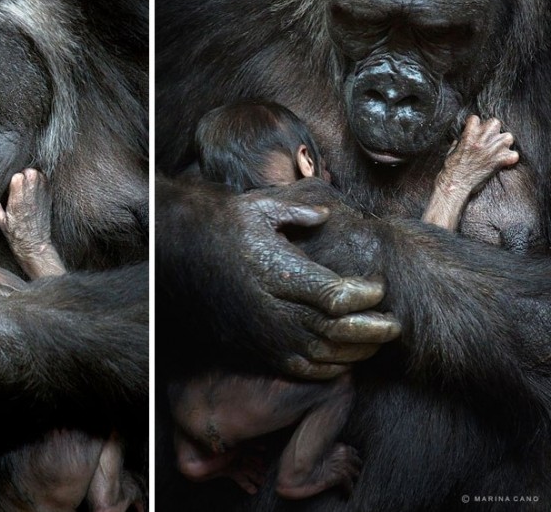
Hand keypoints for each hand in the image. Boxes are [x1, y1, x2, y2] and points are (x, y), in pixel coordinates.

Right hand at [228, 187, 399, 378]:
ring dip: (357, 351)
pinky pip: (303, 368)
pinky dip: (331, 368)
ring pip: (324, 355)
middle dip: (373, 330)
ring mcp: (267, 332)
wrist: (182, 254)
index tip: (379, 286)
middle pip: (337, 330)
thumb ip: (299, 212)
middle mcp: (275, 308)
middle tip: (395, 324)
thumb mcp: (258, 208)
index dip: (365, 294)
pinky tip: (345, 358)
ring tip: (378, 341)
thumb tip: (328, 215)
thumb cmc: (223, 227)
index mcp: (279, 272)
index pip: (336, 294)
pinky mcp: (259, 348)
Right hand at [438, 115, 517, 194]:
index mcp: (468, 136)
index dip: (474, 124)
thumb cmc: (450, 170)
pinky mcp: (499, 162)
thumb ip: (460, 142)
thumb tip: (463, 138)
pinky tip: (503, 161)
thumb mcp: (451, 151)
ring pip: (508, 137)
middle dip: (491, 129)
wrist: (454, 185)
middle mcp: (482, 140)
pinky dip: (510, 158)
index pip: (475, 119)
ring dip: (503, 142)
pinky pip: (514, 155)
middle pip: (495, 123)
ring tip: (496, 149)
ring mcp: (492, 150)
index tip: (473, 128)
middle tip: (487, 138)